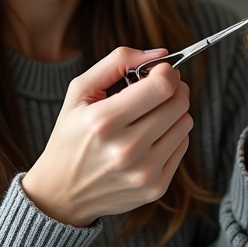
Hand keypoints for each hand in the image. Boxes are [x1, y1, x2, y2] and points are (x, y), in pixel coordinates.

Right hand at [22, 47, 192, 226]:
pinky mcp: (155, 188)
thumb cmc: (71, 137)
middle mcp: (126, 149)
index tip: (160, 71)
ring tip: (151, 114)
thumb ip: (118, 62)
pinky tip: (151, 137)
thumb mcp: (80, 91)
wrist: (61, 193)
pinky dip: (172, 135)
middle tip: (158, 89)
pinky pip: (183, 145)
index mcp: (103, 121)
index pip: (162, 86)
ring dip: (173, 112)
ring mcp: (143, 172)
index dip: (167, 72)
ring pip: (186, 123)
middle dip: (173, 88)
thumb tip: (160, 53)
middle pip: (178, 103)